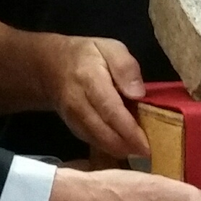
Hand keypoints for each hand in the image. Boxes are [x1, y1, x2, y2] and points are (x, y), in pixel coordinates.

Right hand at [42, 36, 148, 158]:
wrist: (52, 66)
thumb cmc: (88, 55)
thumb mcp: (110, 48)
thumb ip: (126, 67)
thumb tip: (138, 94)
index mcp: (89, 79)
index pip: (110, 109)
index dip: (129, 130)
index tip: (147, 143)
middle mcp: (77, 102)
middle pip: (103, 131)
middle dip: (126, 145)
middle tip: (148, 151)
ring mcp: (72, 117)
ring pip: (97, 141)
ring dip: (119, 149)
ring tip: (139, 150)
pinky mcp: (71, 127)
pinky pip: (92, 142)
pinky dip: (109, 147)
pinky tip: (125, 147)